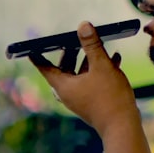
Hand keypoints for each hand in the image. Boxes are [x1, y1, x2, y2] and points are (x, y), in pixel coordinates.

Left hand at [31, 21, 135, 135]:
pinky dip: (99, 70)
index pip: (45, 68)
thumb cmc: (109, 97)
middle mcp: (69, 94)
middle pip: (64, 69)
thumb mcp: (101, 66)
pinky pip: (92, 82)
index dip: (38, 56)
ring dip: (88, 60)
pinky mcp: (93, 103)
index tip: (30, 48)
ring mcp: (81, 99)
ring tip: (99, 45)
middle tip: (75, 39)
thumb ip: (92, 45)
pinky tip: (115, 58)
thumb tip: (83, 26)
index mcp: (64, 86)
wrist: (123, 127)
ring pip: (80, 75)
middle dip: (70, 53)